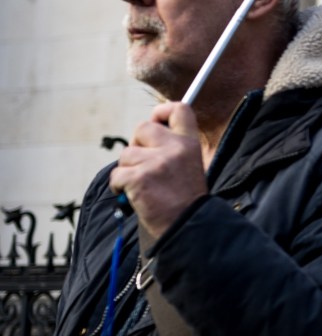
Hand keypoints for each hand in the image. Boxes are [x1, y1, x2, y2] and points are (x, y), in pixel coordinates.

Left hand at [110, 102, 205, 238]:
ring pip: (126, 155)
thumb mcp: (189, 165)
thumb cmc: (185, 199)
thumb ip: (172, 148)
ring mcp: (156, 163)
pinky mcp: (139, 178)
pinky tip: (132, 196)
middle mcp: (175, 148)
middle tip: (143, 164)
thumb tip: (144, 135)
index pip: (179, 109)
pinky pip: (117, 176)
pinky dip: (119, 188)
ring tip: (142, 187)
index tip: (156, 121)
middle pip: (142, 128)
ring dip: (127, 171)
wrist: (187, 226)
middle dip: (136, 145)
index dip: (162, 112)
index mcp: (190, 143)